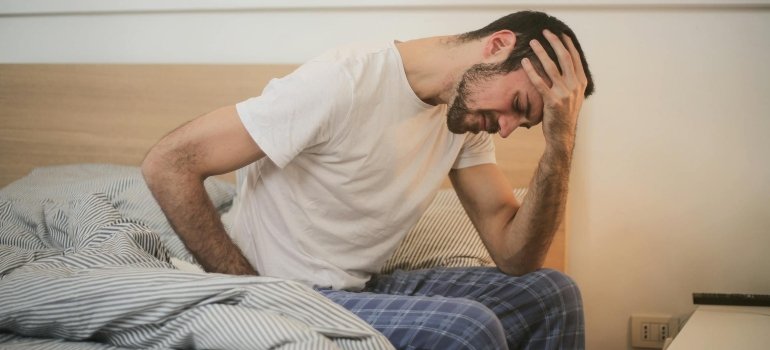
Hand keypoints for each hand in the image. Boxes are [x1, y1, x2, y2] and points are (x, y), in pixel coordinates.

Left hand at [521, 30, 587, 149]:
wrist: (562, 136)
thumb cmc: (564, 115)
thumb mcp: (573, 96)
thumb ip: (571, 81)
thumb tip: (565, 66)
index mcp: (580, 83)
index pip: (575, 58)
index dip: (567, 44)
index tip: (560, 33)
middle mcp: (574, 86)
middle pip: (564, 58)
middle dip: (555, 43)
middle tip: (545, 32)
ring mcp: (564, 94)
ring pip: (551, 67)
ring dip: (541, 52)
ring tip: (533, 42)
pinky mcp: (552, 101)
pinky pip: (540, 83)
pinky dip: (531, 71)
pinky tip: (525, 62)